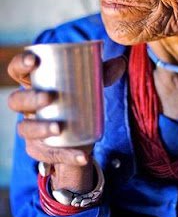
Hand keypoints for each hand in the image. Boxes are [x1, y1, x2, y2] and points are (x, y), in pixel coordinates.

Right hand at [7, 51, 126, 192]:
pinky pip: (48, 154)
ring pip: (25, 129)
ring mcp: (31, 128)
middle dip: (30, 98)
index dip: (20, 63)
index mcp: (36, 84)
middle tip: (48, 97)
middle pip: (17, 100)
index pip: (17, 70)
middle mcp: (28, 106)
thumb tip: (121, 61)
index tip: (33, 60)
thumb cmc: (78, 101)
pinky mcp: (40, 149)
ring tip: (59, 128)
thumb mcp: (90, 86)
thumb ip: (103, 74)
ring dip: (40, 128)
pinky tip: (82, 156)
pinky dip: (66, 155)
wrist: (79, 135)